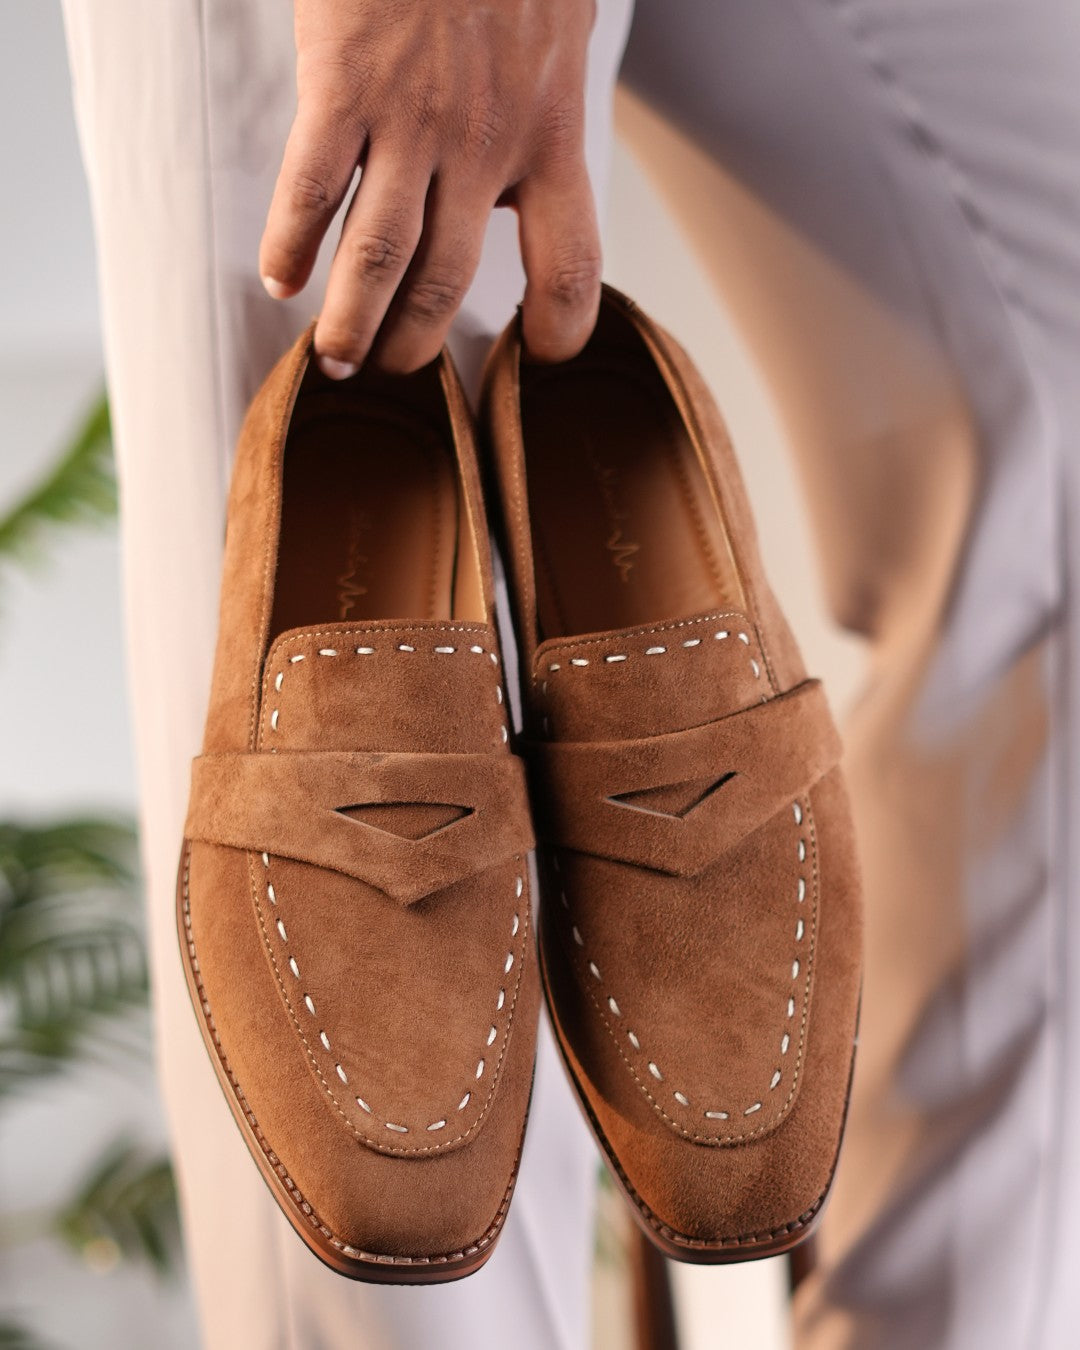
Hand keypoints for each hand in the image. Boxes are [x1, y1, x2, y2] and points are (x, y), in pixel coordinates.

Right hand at [260, 0, 600, 376]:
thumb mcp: (560, 33)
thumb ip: (545, 108)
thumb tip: (526, 165)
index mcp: (550, 136)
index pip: (571, 264)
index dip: (562, 327)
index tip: (539, 355)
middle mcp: (486, 147)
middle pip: (449, 284)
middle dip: (415, 342)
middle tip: (389, 367)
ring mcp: (414, 120)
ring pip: (380, 258)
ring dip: (352, 320)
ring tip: (334, 357)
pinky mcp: (344, 83)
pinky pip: (312, 189)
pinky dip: (291, 243)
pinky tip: (279, 276)